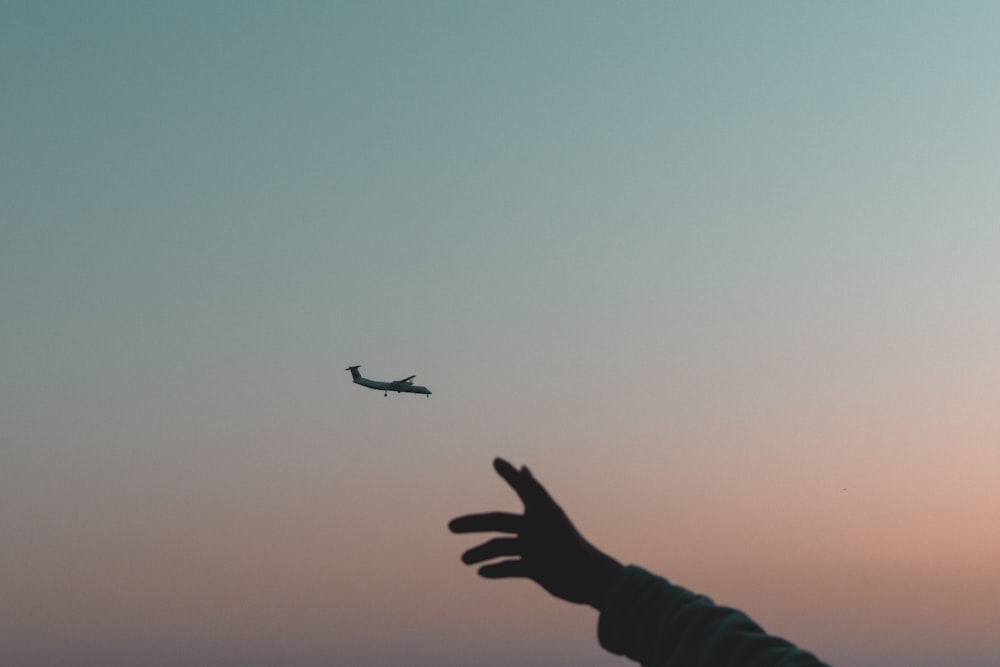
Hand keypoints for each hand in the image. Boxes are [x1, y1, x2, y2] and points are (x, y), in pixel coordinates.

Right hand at [448, 457, 621, 608]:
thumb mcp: (547, 515)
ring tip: (465, 560)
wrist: (587, 578)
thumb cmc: (567, 543)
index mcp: (539, 511)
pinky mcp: (535, 568)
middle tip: (450, 526)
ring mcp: (534, 548)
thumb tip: (522, 468)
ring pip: (501, 547)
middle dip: (474, 523)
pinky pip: (511, 567)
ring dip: (481, 553)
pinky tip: (481, 573)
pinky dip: (497, 569)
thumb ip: (532, 492)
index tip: (496, 461)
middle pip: (498, 523)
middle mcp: (534, 527)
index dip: (510, 475)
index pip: (521, 487)